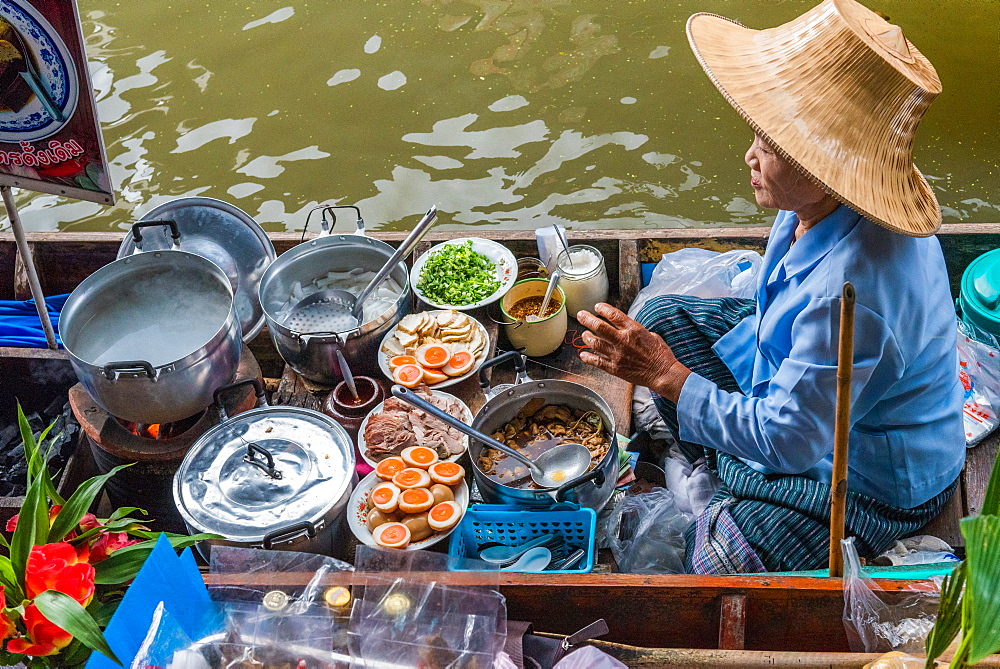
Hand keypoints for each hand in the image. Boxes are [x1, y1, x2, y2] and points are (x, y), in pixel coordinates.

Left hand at [576, 303, 690, 401]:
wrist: (662, 373)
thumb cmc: (660, 354)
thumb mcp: (650, 335)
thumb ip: (635, 330)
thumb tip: (625, 327)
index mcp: (633, 330)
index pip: (613, 314)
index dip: (602, 308)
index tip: (597, 307)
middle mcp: (623, 340)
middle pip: (599, 326)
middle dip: (587, 319)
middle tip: (581, 315)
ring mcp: (617, 355)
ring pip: (595, 343)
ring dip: (586, 337)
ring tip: (584, 334)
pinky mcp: (615, 368)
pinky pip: (597, 361)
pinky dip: (588, 357)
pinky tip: (583, 354)